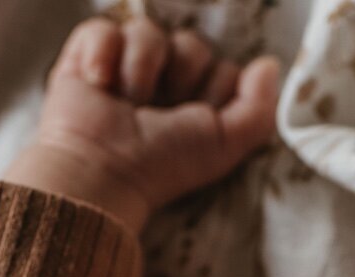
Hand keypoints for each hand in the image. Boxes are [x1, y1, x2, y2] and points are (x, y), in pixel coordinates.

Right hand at [2, 15, 280, 232]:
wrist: (103, 170)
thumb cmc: (162, 164)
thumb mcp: (224, 144)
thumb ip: (258, 109)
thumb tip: (269, 63)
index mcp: (196, 105)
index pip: (222, 68)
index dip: (212, 90)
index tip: (194, 119)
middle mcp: (163, 84)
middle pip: (191, 44)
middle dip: (179, 75)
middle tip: (157, 112)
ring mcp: (124, 69)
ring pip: (148, 31)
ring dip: (140, 68)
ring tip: (125, 103)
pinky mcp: (86, 58)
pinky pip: (103, 29)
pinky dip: (101, 54)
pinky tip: (98, 85)